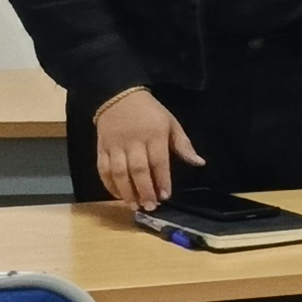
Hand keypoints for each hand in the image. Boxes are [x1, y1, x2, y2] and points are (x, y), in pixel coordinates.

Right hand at [91, 87, 201, 216]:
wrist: (118, 95)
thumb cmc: (150, 112)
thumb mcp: (171, 123)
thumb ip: (183, 145)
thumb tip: (199, 163)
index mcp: (154, 135)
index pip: (158, 161)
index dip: (162, 180)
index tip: (166, 196)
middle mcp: (133, 142)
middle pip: (138, 169)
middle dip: (144, 190)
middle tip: (151, 206)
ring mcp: (115, 145)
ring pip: (118, 172)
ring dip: (126, 191)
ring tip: (134, 205)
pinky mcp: (101, 148)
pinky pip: (102, 168)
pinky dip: (109, 184)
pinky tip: (117, 195)